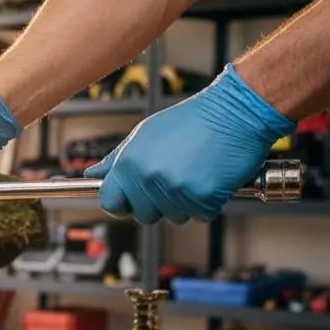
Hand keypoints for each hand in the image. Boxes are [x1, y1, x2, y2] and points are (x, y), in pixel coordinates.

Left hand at [89, 64, 295, 223]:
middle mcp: (149, 178)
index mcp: (130, 163)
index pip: (109, 202)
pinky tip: (209, 179)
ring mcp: (176, 191)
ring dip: (184, 202)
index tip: (129, 200)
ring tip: (193, 173)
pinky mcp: (204, 199)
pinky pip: (200, 215)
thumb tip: (93, 174)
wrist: (235, 112)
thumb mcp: (145, 134)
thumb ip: (116, 159)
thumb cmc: (193, 120)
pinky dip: (207, 203)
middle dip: (156, 203)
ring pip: (173, 217)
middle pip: (143, 214)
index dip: (120, 203)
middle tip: (173, 178)